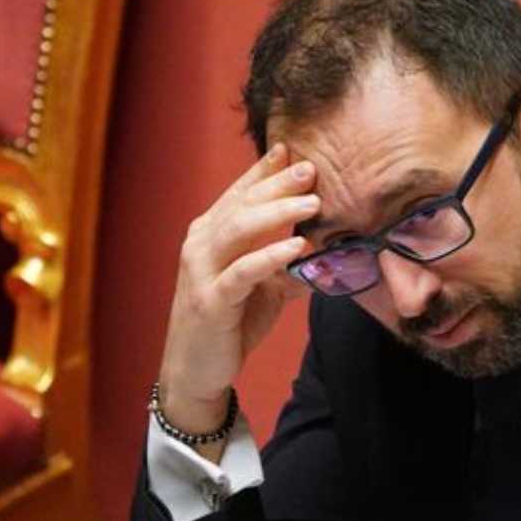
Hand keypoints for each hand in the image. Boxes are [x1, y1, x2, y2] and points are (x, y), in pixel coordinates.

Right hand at [157, 144, 319, 449]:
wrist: (196, 371)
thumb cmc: (228, 325)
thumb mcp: (262, 290)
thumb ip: (285, 267)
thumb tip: (324, 252)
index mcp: (209, 235)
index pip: (238, 194)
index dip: (264, 171)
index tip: (294, 150)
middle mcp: (200, 245)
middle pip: (241, 204)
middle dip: (278, 184)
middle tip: (313, 168)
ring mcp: (202, 271)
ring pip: (239, 229)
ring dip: (278, 212)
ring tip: (313, 203)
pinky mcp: (211, 300)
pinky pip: (243, 271)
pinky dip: (270, 256)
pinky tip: (297, 247)